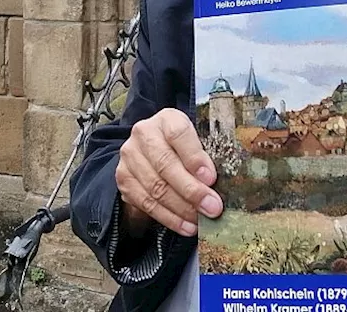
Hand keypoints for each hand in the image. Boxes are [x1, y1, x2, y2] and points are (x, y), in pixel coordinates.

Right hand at [116, 108, 222, 237]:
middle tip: (212, 207)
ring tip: (201, 220)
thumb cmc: (184, 147)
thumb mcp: (197, 141)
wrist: (152, 149)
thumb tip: (222, 185)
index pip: (179, 134)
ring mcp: (130, 157)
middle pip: (166, 165)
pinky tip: (186, 226)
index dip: (195, 157)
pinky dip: (169, 218)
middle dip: (192, 191)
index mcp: (167, 119)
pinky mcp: (124, 179)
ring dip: (182, 208)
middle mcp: (143, 134)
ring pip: (156, 187)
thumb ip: (208, 156)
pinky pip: (146, 203)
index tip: (211, 178)